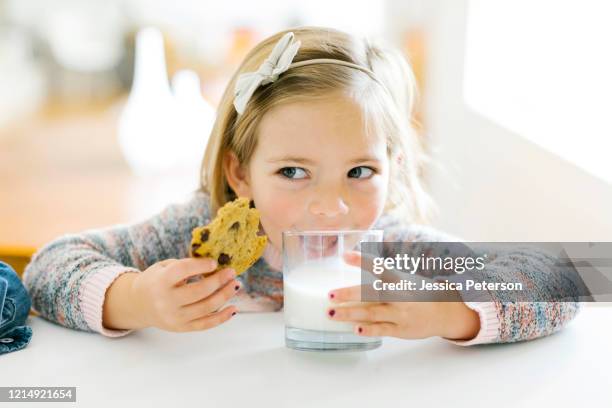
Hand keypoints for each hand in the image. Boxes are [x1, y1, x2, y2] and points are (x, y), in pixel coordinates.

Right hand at [130, 258, 240, 331]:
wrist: (139, 304)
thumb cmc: (156, 280)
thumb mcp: (163, 267)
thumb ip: (184, 265)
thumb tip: (214, 263)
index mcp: (160, 282)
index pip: (182, 271)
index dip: (200, 266)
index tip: (215, 262)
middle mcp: (166, 301)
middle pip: (199, 291)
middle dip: (219, 280)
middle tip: (232, 272)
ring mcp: (175, 317)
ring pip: (206, 307)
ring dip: (224, 296)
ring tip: (236, 285)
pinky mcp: (182, 328)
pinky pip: (206, 324)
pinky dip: (222, 317)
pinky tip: (233, 308)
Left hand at [326, 251, 480, 340]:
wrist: (445, 312)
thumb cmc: (418, 292)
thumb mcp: (403, 278)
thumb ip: (382, 276)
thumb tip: (355, 262)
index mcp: (399, 279)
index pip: (378, 267)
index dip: (362, 261)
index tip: (345, 256)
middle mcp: (399, 295)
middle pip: (371, 293)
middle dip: (349, 294)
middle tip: (330, 294)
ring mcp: (400, 313)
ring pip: (372, 313)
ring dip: (350, 314)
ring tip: (331, 313)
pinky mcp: (401, 329)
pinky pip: (382, 329)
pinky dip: (369, 330)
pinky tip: (354, 329)